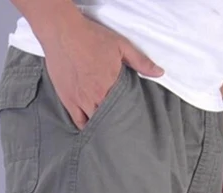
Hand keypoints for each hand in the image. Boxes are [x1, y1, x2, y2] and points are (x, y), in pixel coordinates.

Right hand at [39, 12, 162, 129]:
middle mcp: (95, 97)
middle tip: (123, 127)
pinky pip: (78, 122)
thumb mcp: (121, 46)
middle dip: (116, 123)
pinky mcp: (68, 100)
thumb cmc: (91, 37)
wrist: (63, 33)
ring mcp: (80, 101)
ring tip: (109, 129)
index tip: (134, 118)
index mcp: (111, 85)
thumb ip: (141, 61)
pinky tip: (91, 127)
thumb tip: (159, 73)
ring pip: (94, 123)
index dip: (129, 115)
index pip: (124, 109)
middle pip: (109, 119)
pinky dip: (86, 126)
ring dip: (102, 126)